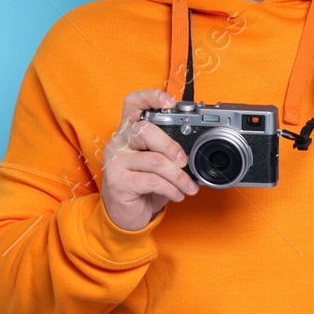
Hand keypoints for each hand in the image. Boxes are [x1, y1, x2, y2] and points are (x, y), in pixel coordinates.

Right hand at [101, 89, 199, 230]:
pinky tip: (176, 195)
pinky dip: (171, 188)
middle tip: (185, 162)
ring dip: (179, 176)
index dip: (151, 97)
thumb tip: (198, 151)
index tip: (171, 102)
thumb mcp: (158, 165)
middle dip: (172, 146)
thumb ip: (169, 152)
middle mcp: (119, 142)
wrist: (125, 216)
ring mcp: (115, 161)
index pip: (133, 103)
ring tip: (188, 187)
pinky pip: (152, 180)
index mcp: (129, 132)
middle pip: (145, 130)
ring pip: (155, 160)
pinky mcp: (117, 181)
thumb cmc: (144, 186)